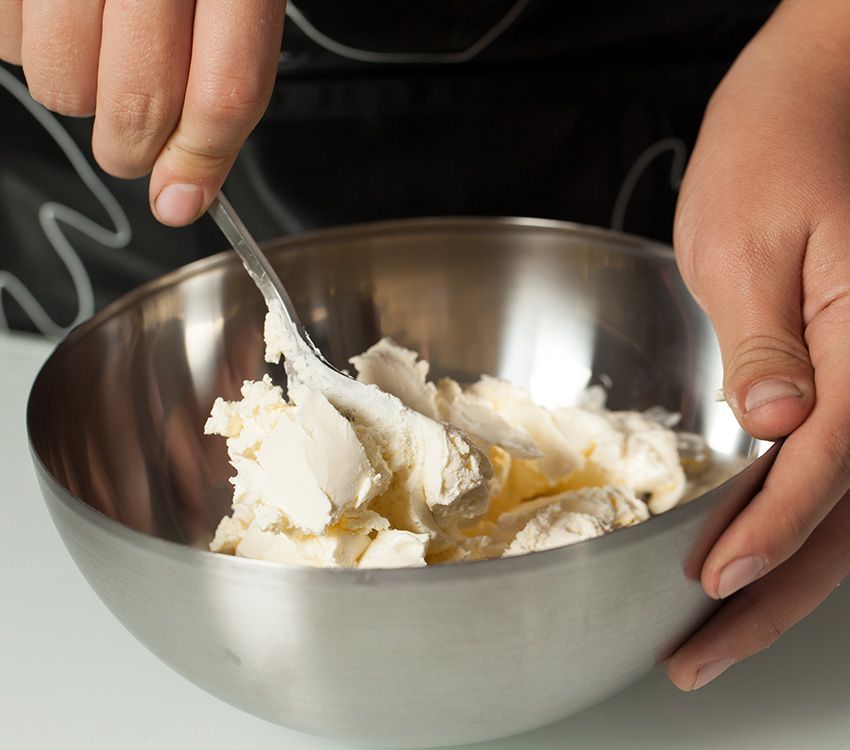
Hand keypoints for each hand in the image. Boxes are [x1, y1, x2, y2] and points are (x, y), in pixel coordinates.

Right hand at [0, 0, 284, 225]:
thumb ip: (219, 86)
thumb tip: (184, 192)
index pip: (226, 92)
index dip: (203, 161)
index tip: (182, 197)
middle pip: (139, 101)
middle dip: (133, 150)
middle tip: (133, 141)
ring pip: (61, 83)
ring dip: (77, 94)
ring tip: (93, 50)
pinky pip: (3, 40)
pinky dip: (26, 45)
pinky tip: (53, 11)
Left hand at [668, 0, 849, 689]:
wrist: (820, 91)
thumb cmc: (782, 142)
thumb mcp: (748, 238)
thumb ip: (766, 341)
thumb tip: (775, 428)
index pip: (829, 465)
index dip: (770, 532)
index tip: (714, 580)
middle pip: (848, 516)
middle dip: (774, 595)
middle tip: (701, 653)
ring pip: (847, 508)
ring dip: (784, 577)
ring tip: (713, 633)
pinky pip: (837, 466)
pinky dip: (791, 525)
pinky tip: (744, 556)